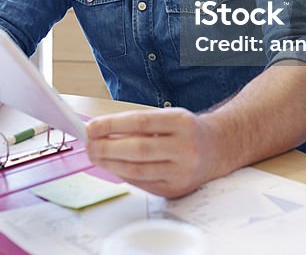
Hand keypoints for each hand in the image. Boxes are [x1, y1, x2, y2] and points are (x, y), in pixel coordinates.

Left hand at [85, 108, 219, 197]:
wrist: (216, 149)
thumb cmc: (186, 131)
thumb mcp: (169, 116)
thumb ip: (138, 123)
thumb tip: (100, 131)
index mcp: (181, 122)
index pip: (140, 122)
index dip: (112, 125)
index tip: (91, 127)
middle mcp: (185, 147)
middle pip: (137, 149)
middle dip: (106, 148)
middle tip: (88, 144)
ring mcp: (182, 172)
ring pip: (137, 170)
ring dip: (110, 164)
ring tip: (95, 156)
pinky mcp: (176, 189)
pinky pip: (143, 183)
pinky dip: (124, 175)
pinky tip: (113, 166)